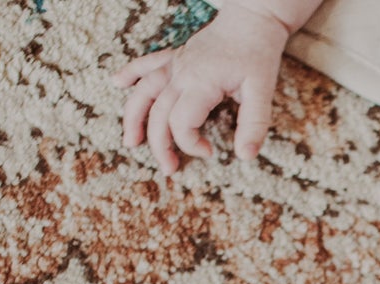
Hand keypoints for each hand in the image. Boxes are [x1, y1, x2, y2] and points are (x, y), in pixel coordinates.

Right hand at [113, 5, 288, 173]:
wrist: (252, 19)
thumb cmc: (257, 53)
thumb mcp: (262, 90)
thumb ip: (254, 124)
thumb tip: (245, 156)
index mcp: (200, 83)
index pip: (181, 123)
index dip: (190, 144)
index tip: (211, 152)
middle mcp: (180, 74)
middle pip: (158, 115)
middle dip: (160, 145)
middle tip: (170, 168)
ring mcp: (175, 64)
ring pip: (144, 92)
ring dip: (133, 118)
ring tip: (130, 142)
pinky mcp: (176, 56)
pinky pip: (147, 64)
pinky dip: (131, 73)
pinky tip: (117, 82)